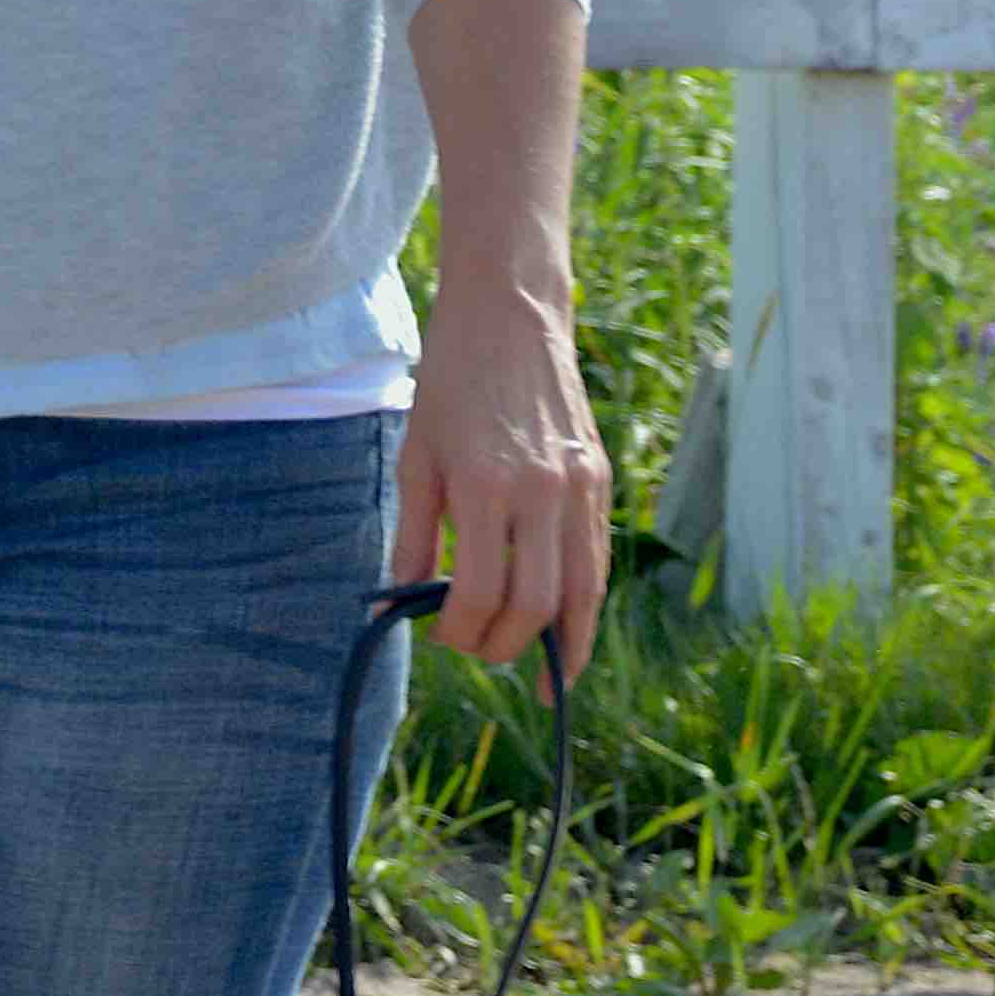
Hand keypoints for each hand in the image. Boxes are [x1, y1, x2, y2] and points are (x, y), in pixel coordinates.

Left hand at [391, 280, 607, 681]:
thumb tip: (393, 605)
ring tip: (548, 680)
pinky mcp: (601, 480)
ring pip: (585, 591)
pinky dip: (588, 603)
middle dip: (506, 644)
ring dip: (565, 644)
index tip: (440, 635)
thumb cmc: (450, 382)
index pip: (481, 591)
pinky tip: (571, 629)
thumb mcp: (415, 454)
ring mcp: (580, 487)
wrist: (510, 315)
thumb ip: (411, 535)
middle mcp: (542, 491)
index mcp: (485, 484)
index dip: (460, 630)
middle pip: (537, 603)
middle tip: (477, 651)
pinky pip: (599, 558)